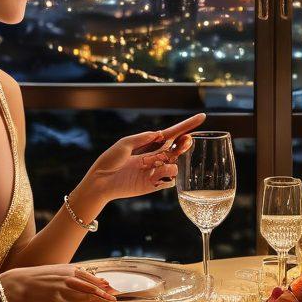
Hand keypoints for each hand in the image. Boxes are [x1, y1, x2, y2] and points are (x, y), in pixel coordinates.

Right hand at [0, 264, 117, 301]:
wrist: (21, 282)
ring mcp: (63, 288)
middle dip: (105, 292)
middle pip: (91, 286)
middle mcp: (68, 277)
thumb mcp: (59, 270)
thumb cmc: (40, 277)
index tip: (113, 288)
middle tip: (116, 297)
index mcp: (69, 269)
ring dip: (99, 300)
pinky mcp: (56, 299)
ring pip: (85, 295)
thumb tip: (91, 277)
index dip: (103, 284)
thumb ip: (74, 274)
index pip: (91, 277)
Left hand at [89, 113, 204, 201]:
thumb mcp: (124, 144)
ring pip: (175, 163)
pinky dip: (166, 174)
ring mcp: (155, 171)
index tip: (201, 117)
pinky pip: (168, 179)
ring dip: (172, 160)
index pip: (171, 134)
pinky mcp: (153, 184)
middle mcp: (155, 157)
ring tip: (158, 161)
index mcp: (149, 145)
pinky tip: (154, 173)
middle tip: (186, 141)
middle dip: (184, 143)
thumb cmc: (109, 161)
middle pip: (177, 148)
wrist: (100, 182)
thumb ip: (142, 138)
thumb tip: (159, 134)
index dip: (186, 126)